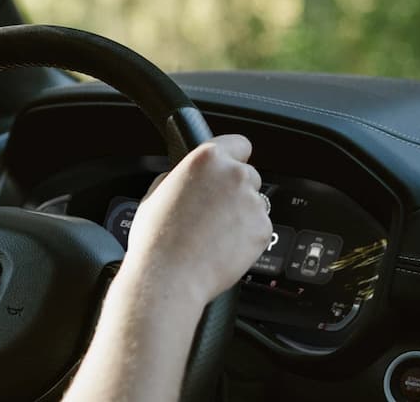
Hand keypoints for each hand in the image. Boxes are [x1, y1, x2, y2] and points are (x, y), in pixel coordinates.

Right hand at [122, 134, 271, 306]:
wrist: (170, 277)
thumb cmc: (157, 239)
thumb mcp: (156, 192)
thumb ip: (180, 175)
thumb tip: (189, 176)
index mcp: (206, 159)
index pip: (238, 143)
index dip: (232, 157)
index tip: (228, 167)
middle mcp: (234, 175)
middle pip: (247, 174)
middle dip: (234, 189)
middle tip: (211, 209)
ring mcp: (252, 202)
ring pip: (254, 202)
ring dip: (240, 213)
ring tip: (213, 232)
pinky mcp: (263, 229)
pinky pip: (259, 227)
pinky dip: (246, 235)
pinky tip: (221, 245)